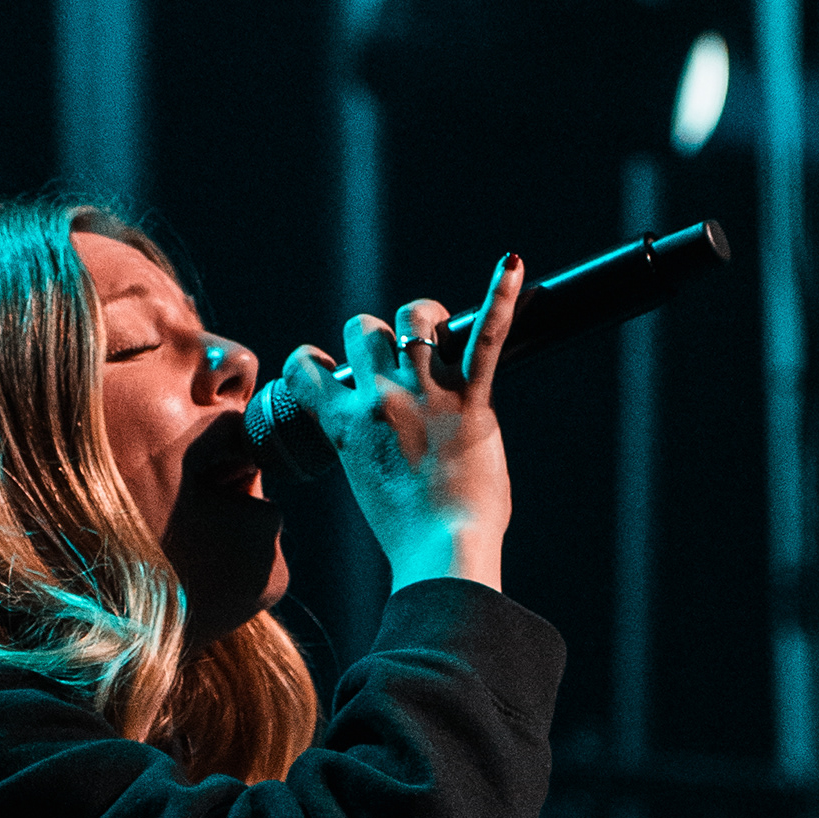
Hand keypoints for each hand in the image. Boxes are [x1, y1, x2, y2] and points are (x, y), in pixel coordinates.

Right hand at [277, 253, 524, 593]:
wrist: (441, 551)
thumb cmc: (409, 532)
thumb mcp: (367, 482)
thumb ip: (368, 447)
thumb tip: (381, 438)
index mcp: (344, 424)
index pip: (307, 368)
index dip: (314, 363)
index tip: (324, 370)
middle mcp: (378, 398)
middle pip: (361, 329)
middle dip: (374, 336)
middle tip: (396, 359)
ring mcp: (426, 393)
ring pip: (413, 317)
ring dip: (422, 318)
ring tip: (436, 331)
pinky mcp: (472, 399)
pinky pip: (487, 336)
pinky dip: (501, 297)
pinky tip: (511, 266)